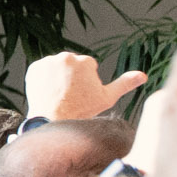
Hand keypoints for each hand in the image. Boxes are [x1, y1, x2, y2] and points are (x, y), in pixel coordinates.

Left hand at [24, 50, 148, 122]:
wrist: (52, 119)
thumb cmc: (81, 111)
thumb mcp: (107, 98)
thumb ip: (125, 84)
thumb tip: (143, 75)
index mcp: (85, 61)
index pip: (88, 67)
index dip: (86, 82)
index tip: (82, 94)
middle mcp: (66, 57)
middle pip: (72, 65)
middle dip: (72, 77)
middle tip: (70, 95)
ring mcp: (48, 62)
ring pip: (57, 67)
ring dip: (58, 77)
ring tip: (59, 95)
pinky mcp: (34, 68)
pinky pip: (42, 70)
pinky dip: (45, 79)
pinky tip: (49, 91)